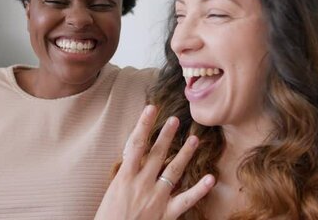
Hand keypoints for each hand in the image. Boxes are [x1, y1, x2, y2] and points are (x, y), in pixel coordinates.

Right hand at [95, 105, 214, 219]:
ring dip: (185, 153)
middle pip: (157, 153)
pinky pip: (186, 200)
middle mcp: (142, 183)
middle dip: (166, 135)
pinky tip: (210, 178)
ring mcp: (156, 197)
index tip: (151, 108)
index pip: (136, 144)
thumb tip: (134, 161)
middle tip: (175, 119)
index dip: (144, 124)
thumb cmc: (108, 218)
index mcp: (125, 177)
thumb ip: (125, 177)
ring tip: (195, 139)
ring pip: (173, 170)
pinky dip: (199, 189)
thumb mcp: (112, 193)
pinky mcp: (166, 213)